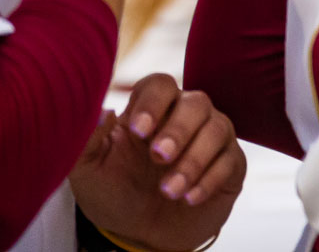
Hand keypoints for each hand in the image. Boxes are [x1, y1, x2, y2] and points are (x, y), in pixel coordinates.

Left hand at [70, 74, 244, 250]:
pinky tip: (189, 198)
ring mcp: (212, 138)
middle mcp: (186, 117)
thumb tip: (102, 111)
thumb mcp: (88, 171)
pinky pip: (230, 160)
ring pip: (217, 128)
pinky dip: (210, 179)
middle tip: (159, 157)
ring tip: (169, 191)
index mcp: (150, 111)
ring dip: (193, 161)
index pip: (159, 85)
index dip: (153, 102)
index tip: (138, 130)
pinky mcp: (230, 164)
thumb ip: (87, 140)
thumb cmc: (114, 193)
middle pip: (196, 102)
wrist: (140, 233)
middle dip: (178, 130)